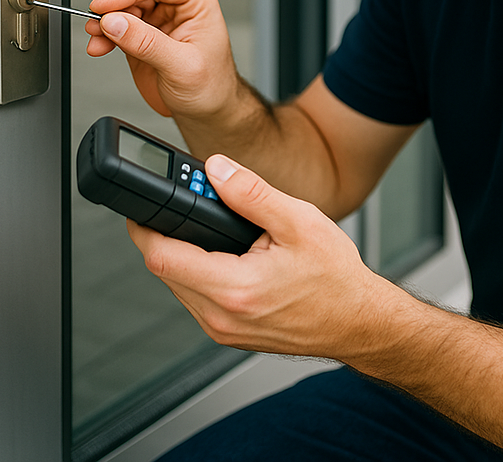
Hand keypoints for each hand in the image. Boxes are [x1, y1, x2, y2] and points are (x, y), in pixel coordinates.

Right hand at [84, 0, 240, 122]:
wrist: (208, 110)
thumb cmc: (211, 86)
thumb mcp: (183, 67)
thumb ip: (148, 43)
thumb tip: (114, 22)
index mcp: (197, 1)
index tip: (104, 5)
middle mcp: (177, 4)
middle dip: (115, 3)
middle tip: (99, 23)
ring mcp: (157, 18)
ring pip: (123, 3)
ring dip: (105, 19)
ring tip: (96, 38)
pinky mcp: (141, 34)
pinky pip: (116, 24)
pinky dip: (103, 33)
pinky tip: (99, 46)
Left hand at [127, 155, 399, 358]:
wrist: (358, 322)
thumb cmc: (336, 278)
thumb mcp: (299, 221)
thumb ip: (251, 193)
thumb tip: (216, 170)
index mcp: (234, 289)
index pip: (162, 257)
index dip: (146, 226)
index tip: (144, 204)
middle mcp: (220, 317)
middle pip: (164, 270)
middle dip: (166, 234)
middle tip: (184, 205)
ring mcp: (222, 330)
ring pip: (178, 286)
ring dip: (182, 255)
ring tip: (207, 228)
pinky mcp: (228, 333)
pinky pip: (196, 299)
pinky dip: (198, 273)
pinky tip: (221, 254)